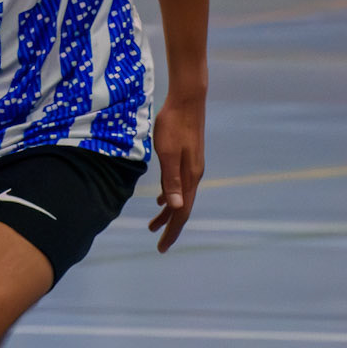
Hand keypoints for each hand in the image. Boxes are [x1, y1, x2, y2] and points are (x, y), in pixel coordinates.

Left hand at [149, 91, 204, 251]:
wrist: (188, 100)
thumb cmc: (173, 124)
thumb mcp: (167, 152)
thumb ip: (171, 179)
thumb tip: (174, 206)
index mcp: (189, 177)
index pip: (181, 212)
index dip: (172, 231)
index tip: (161, 247)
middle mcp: (193, 175)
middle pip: (182, 208)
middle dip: (170, 227)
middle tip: (157, 243)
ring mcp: (192, 167)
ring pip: (180, 197)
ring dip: (167, 212)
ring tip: (153, 225)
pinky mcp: (187, 158)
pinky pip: (179, 185)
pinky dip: (169, 196)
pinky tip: (160, 199)